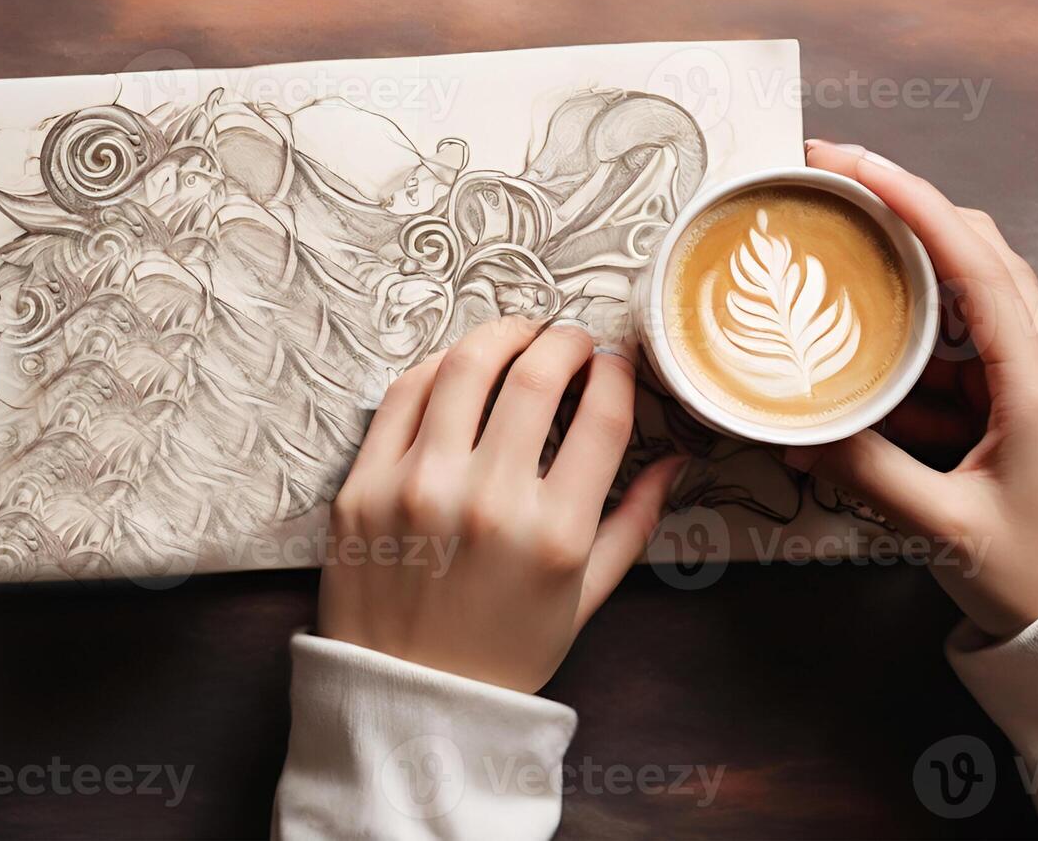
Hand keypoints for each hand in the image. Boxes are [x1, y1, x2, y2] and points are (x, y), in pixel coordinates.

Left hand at [319, 316, 686, 692]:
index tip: (616, 363)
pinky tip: (460, 369)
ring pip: (465, 367)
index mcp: (553, 534)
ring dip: (502, 336)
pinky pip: (403, 396)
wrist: (408, 702)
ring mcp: (415, 490)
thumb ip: (635, 523)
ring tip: (519, 338)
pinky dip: (439, 368)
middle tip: (571, 341)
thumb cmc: (504, 653)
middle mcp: (485, 503)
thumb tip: (676, 459)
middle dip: (565, 341)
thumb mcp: (586, 597)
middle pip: (536, 376)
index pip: (602, 416)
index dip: (618, 372)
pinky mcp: (362, 488)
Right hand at [793, 141, 1037, 637]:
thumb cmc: (1036, 580)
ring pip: (969, 301)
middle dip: (908, 209)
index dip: (915, 201)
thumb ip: (867, 473)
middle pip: (980, 253)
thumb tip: (793, 431)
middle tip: (834, 182)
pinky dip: (911, 350)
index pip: (976, 262)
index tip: (854, 163)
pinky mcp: (1023, 410)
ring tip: (836, 262)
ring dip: (905, 280)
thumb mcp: (944, 528)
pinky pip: (961, 358)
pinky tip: (862, 363)